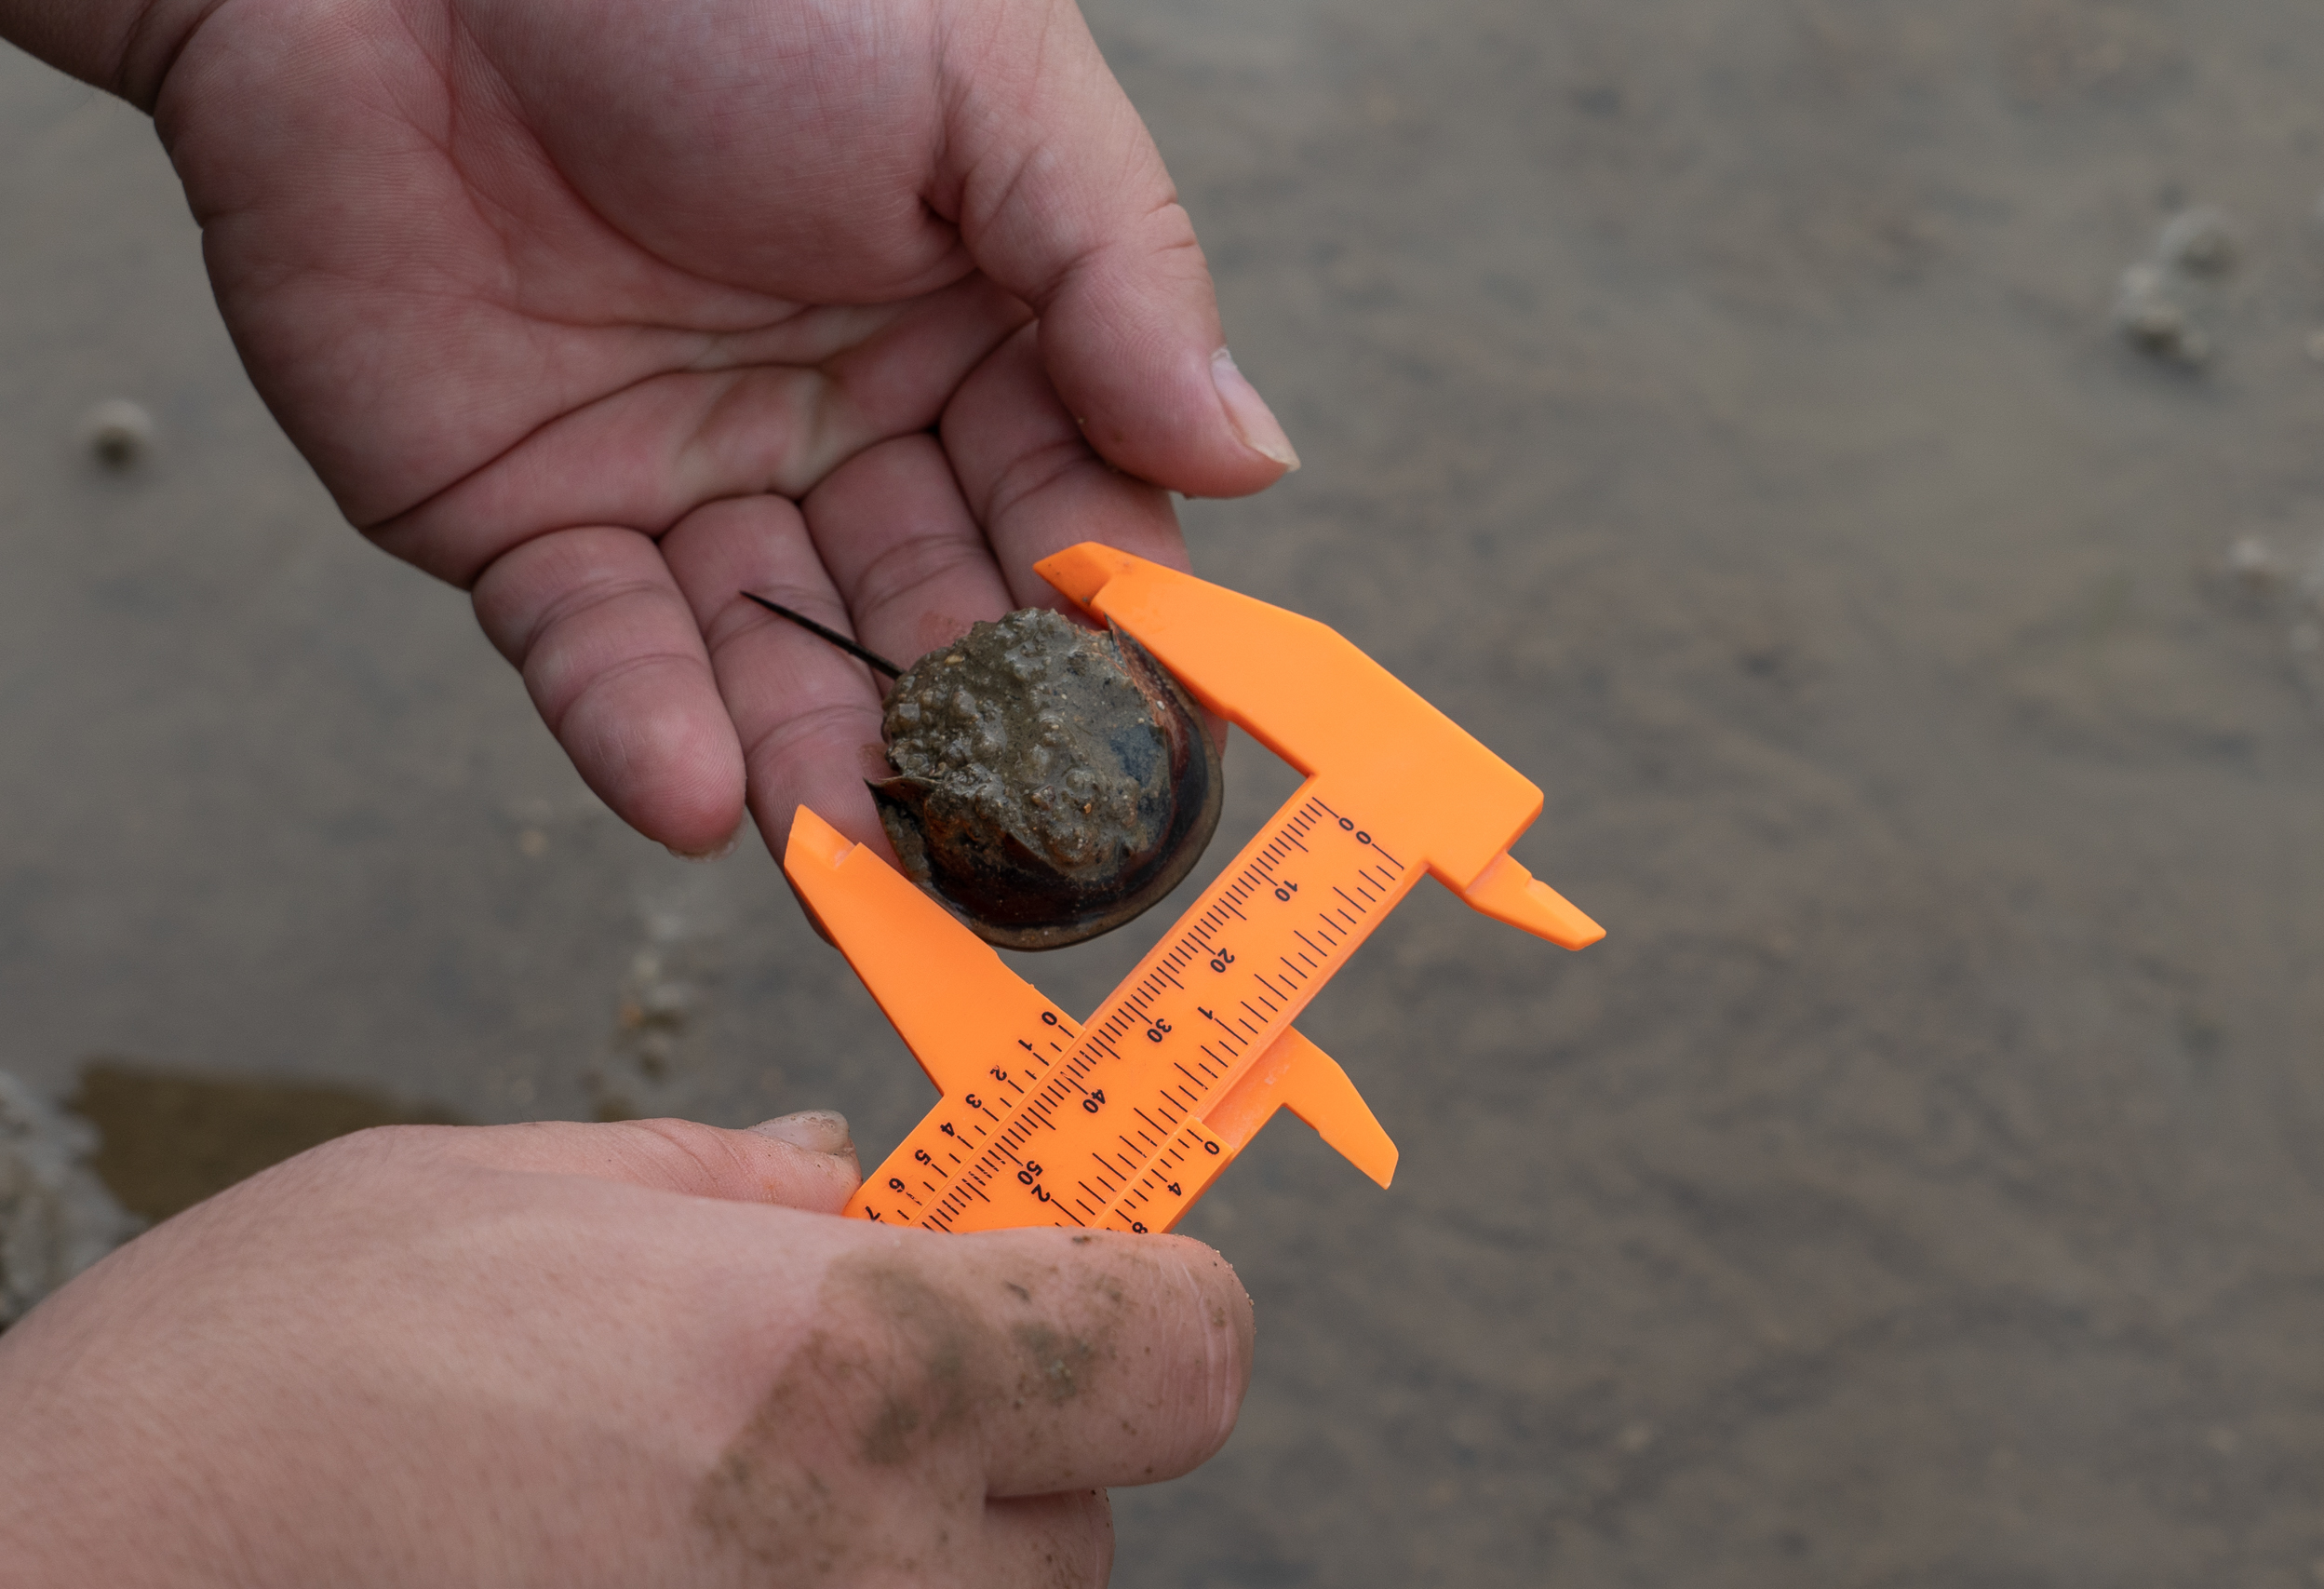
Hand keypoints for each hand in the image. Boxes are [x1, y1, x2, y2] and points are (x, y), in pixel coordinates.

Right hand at [0, 1114, 1253, 1584]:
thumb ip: (719, 1181)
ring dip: (919, 1556)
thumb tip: (844, 1169)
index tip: (1074, 1268)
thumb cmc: (255, 1394)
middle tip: (841, 1398)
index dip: (1144, 1297)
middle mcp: (872, 1562)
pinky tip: (671, 1574)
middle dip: (1005, 1440)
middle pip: (1095, 1506)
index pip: (1185, 1346)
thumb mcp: (494, 1192)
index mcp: (842, 1360)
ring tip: (722, 1506)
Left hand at [120, 0, 1296, 855]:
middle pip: (935, 620)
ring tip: (876, 882)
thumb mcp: (981, 84)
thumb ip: (1121, 274)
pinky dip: (643, 732)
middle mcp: (841, 418)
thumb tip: (1254, 459)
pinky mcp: (521, 521)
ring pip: (776, 668)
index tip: (1158, 739)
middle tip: (1025, 867)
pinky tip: (707, 801)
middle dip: (979, 742)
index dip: (1117, 621)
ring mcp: (683, 481)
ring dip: (826, 778)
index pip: (1076, 505)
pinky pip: (593, 653)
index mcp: (976, 320)